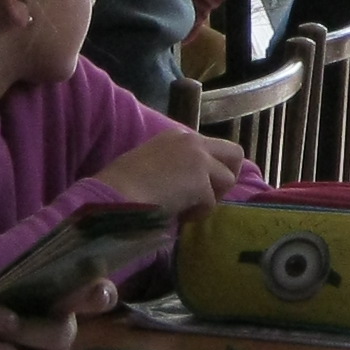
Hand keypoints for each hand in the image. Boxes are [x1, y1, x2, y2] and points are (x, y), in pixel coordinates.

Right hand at [96, 127, 246, 214]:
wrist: (115, 195)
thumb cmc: (121, 184)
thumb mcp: (151, 163)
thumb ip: (174, 165)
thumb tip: (187, 185)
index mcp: (177, 135)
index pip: (211, 148)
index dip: (208, 170)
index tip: (191, 187)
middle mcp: (192, 140)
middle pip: (235, 154)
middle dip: (227, 177)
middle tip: (209, 196)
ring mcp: (199, 159)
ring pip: (228, 179)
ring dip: (212, 198)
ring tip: (187, 208)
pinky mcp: (201, 180)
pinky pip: (212, 203)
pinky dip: (197, 213)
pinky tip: (177, 214)